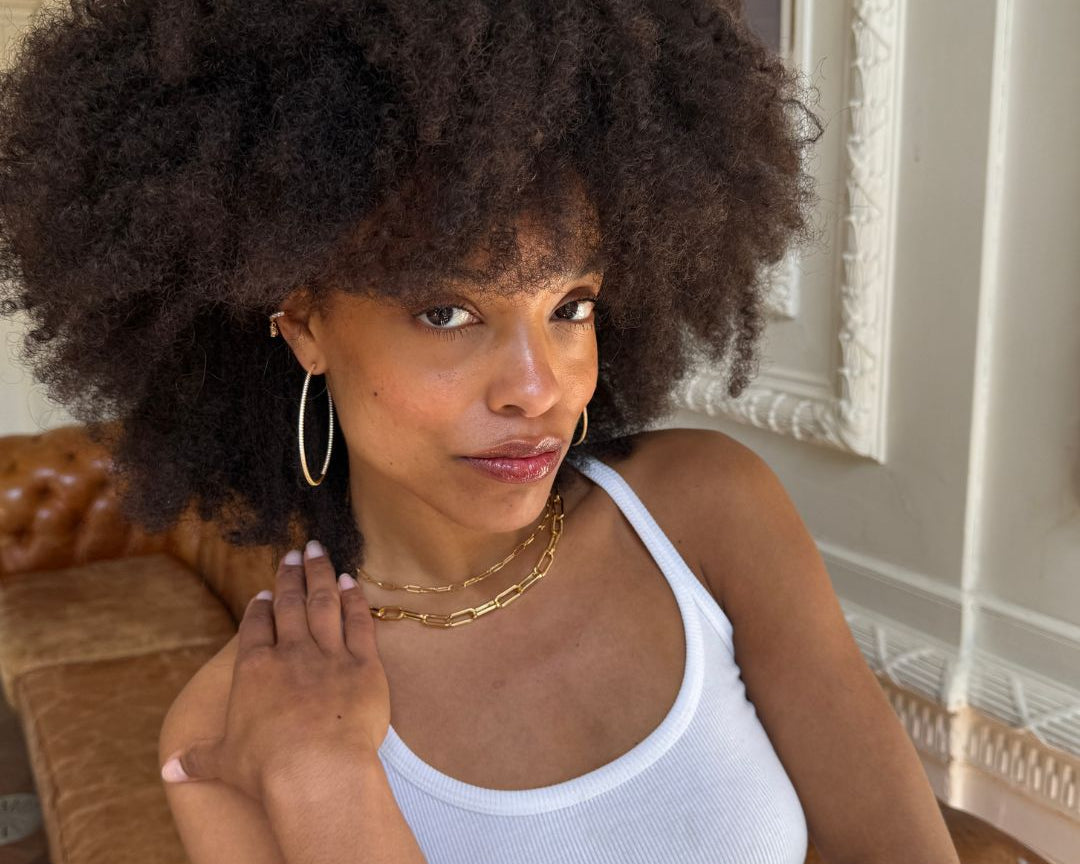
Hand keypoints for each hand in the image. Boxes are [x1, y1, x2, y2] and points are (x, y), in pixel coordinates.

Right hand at [159, 539, 389, 801]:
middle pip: (289, 604)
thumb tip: (168, 769)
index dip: (259, 608)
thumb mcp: (224, 763)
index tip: (264, 592)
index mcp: (255, 669)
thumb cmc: (267, 768)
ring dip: (320, 575)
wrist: (317, 769)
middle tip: (294, 553)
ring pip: (323, 604)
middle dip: (291, 577)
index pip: (255, 627)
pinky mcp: (364, 664)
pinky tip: (351, 582)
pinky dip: (355, 600)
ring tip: (319, 552)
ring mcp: (329, 655)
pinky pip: (359, 623)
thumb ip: (199, 758)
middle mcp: (291, 653)